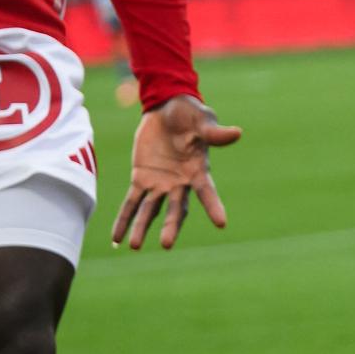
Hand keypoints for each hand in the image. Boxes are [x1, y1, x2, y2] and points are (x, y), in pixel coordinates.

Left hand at [111, 94, 239, 250]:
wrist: (167, 108)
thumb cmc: (190, 115)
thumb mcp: (202, 120)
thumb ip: (214, 132)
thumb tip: (237, 132)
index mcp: (198, 171)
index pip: (207, 192)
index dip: (214, 206)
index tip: (221, 223)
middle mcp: (180, 184)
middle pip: (176, 209)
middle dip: (171, 226)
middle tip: (166, 244)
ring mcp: (159, 184)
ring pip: (150, 210)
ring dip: (142, 227)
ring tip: (134, 246)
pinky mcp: (141, 178)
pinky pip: (131, 202)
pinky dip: (124, 219)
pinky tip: (117, 239)